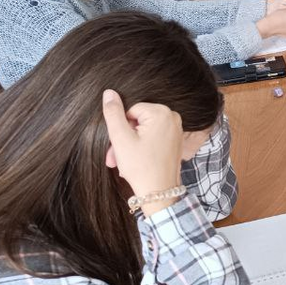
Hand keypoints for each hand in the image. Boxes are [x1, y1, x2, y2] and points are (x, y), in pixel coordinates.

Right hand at [101, 89, 183, 213]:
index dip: (121, 128)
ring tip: (122, 162)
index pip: (130, 111)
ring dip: (129, 145)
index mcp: (161, 113)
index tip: (116, 145)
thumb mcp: (121, 138)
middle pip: (137, 121)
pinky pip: (152, 138)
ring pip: (142, 131)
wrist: (159, 192)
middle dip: (123, 139)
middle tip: (114, 157)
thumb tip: (109, 92)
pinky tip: (135, 161)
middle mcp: (173, 117)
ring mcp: (176, 129)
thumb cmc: (141, 166)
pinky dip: (141, 148)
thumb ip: (113, 113)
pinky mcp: (175, 141)